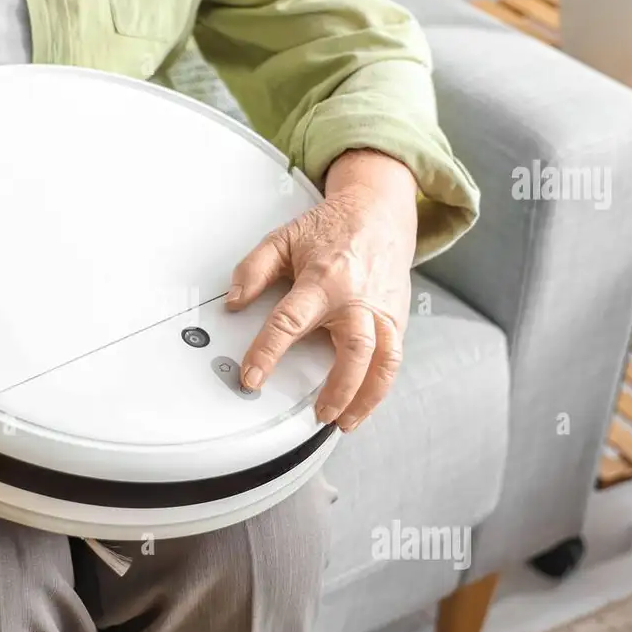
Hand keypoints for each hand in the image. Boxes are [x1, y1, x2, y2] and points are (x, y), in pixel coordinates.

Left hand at [226, 149, 417, 431]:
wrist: (379, 212)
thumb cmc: (332, 228)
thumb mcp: (283, 238)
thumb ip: (253, 270)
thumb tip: (234, 300)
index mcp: (324, 279)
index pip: (291, 321)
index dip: (268, 352)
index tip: (251, 377)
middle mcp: (356, 299)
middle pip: (353, 350)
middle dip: (337, 388)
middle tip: (317, 413)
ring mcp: (381, 311)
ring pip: (383, 361)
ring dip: (366, 397)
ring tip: (344, 420)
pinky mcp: (396, 319)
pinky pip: (394, 359)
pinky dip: (381, 386)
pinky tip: (364, 403)